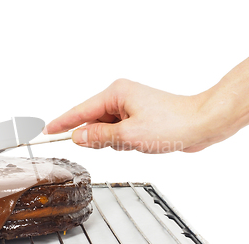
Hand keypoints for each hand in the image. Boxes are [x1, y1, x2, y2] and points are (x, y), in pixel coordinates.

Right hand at [45, 79, 226, 152]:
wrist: (202, 124)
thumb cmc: (171, 123)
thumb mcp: (128, 135)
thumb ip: (99, 136)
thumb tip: (78, 136)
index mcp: (116, 93)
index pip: (81, 111)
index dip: (63, 122)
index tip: (46, 130)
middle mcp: (121, 97)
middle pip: (94, 121)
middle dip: (99, 137)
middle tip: (115, 144)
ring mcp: (130, 108)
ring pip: (107, 130)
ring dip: (115, 142)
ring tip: (136, 142)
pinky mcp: (139, 118)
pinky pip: (119, 133)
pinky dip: (124, 142)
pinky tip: (140, 143)